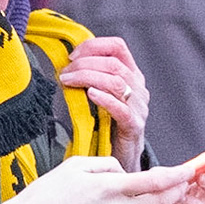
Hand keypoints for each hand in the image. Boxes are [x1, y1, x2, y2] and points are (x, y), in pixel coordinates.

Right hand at [0, 156, 189, 203]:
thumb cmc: (45, 195)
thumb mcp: (74, 166)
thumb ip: (107, 165)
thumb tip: (124, 173)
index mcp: (109, 188)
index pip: (156, 182)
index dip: (177, 175)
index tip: (189, 169)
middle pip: (160, 203)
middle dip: (177, 192)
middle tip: (184, 183)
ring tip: (165, 196)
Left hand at [59, 37, 147, 170]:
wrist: (123, 157)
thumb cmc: (110, 125)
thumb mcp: (104, 95)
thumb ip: (93, 77)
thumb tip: (66, 62)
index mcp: (132, 75)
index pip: (118, 46)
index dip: (94, 46)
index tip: (72, 55)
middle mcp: (139, 88)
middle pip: (114, 64)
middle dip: (85, 63)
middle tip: (65, 72)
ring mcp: (138, 107)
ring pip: (116, 82)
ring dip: (88, 77)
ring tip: (68, 81)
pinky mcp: (134, 126)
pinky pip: (121, 109)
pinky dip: (104, 98)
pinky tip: (89, 94)